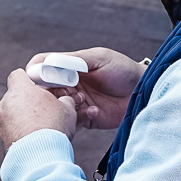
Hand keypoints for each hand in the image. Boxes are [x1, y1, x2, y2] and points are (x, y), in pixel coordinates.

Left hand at [0, 69, 76, 149]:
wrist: (39, 156)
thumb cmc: (52, 128)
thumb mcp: (67, 109)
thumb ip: (65, 100)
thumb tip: (66, 100)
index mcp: (20, 89)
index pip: (18, 75)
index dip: (29, 79)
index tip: (40, 86)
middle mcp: (7, 103)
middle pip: (17, 95)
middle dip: (29, 101)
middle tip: (45, 108)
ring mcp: (2, 121)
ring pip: (13, 113)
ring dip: (25, 117)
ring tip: (42, 126)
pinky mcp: (3, 137)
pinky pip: (12, 129)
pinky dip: (21, 131)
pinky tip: (35, 138)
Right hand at [28, 47, 144, 129]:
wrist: (145, 91)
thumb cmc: (123, 69)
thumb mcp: (99, 58)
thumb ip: (75, 60)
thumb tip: (48, 62)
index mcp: (69, 66)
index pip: (41, 67)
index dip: (35, 73)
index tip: (39, 80)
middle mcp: (68, 84)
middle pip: (44, 90)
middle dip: (49, 94)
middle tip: (63, 94)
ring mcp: (76, 102)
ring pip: (56, 108)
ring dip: (65, 107)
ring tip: (82, 101)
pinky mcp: (85, 118)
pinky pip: (72, 121)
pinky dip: (79, 118)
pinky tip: (95, 111)